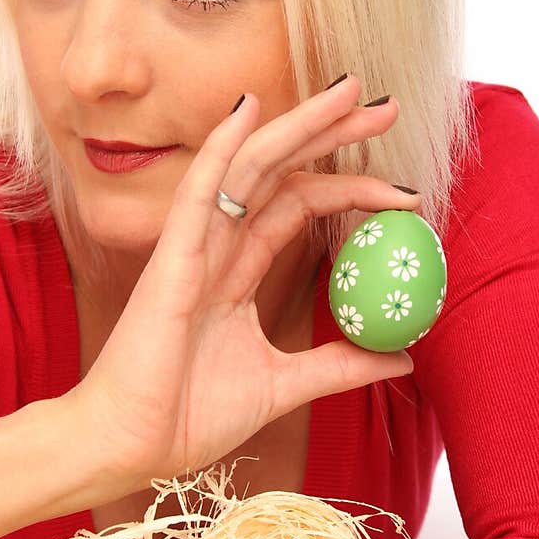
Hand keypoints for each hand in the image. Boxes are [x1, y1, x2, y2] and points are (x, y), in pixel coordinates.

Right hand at [69, 74, 421, 491]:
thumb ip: (339, 365)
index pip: (299, 205)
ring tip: (349, 92)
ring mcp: (193, 248)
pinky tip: (249, 109)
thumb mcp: (284, 385)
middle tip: (387, 106)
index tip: (406, 190)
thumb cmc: (189, 416)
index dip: (349, 186)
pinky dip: (222, 149)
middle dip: (332, 134)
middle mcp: (217, 247)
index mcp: (238, 270)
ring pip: (250, 167)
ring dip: (300, 126)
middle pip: (281, 171)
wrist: (131, 445)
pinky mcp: (171, 261)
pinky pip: (199, 194)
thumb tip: (404, 361)